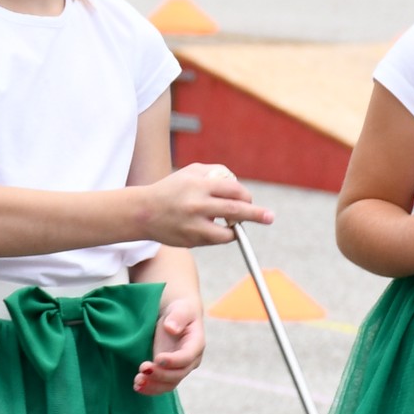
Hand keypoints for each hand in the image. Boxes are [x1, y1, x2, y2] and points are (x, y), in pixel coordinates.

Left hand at [134, 287, 202, 394]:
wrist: (177, 317)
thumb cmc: (180, 310)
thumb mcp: (181, 308)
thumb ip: (178, 317)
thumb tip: (171, 328)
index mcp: (196, 344)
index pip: (187, 357)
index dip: (173, 360)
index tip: (157, 358)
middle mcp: (190, 360)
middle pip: (178, 374)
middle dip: (160, 374)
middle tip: (142, 368)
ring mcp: (179, 368)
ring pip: (169, 384)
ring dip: (153, 385)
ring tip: (137, 382)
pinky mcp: (168, 372)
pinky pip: (161, 385)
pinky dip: (149, 388)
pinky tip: (137, 385)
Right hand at [135, 162, 272, 247]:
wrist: (143, 212)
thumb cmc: (171, 189)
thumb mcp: (190, 172)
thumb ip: (215, 173)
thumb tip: (238, 185)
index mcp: (199, 186)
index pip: (233, 190)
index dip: (245, 195)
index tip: (249, 200)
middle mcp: (197, 206)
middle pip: (235, 211)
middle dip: (256, 214)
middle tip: (270, 217)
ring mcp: (194, 226)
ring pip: (226, 233)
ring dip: (235, 230)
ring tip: (236, 227)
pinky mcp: (191, 241)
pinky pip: (214, 240)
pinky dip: (220, 236)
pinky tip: (214, 229)